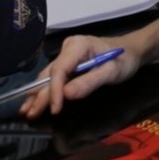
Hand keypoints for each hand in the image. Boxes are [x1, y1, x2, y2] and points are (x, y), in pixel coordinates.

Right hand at [20, 35, 138, 117]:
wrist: (131, 51)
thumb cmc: (124, 60)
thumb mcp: (112, 72)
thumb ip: (90, 82)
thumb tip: (66, 95)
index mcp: (78, 46)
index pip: (59, 70)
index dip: (54, 90)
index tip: (54, 109)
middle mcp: (68, 48)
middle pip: (50, 74)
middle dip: (40, 95)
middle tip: (29, 114)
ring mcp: (66, 56)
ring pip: (49, 76)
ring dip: (38, 94)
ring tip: (26, 110)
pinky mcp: (68, 64)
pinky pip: (55, 78)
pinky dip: (46, 91)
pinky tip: (35, 101)